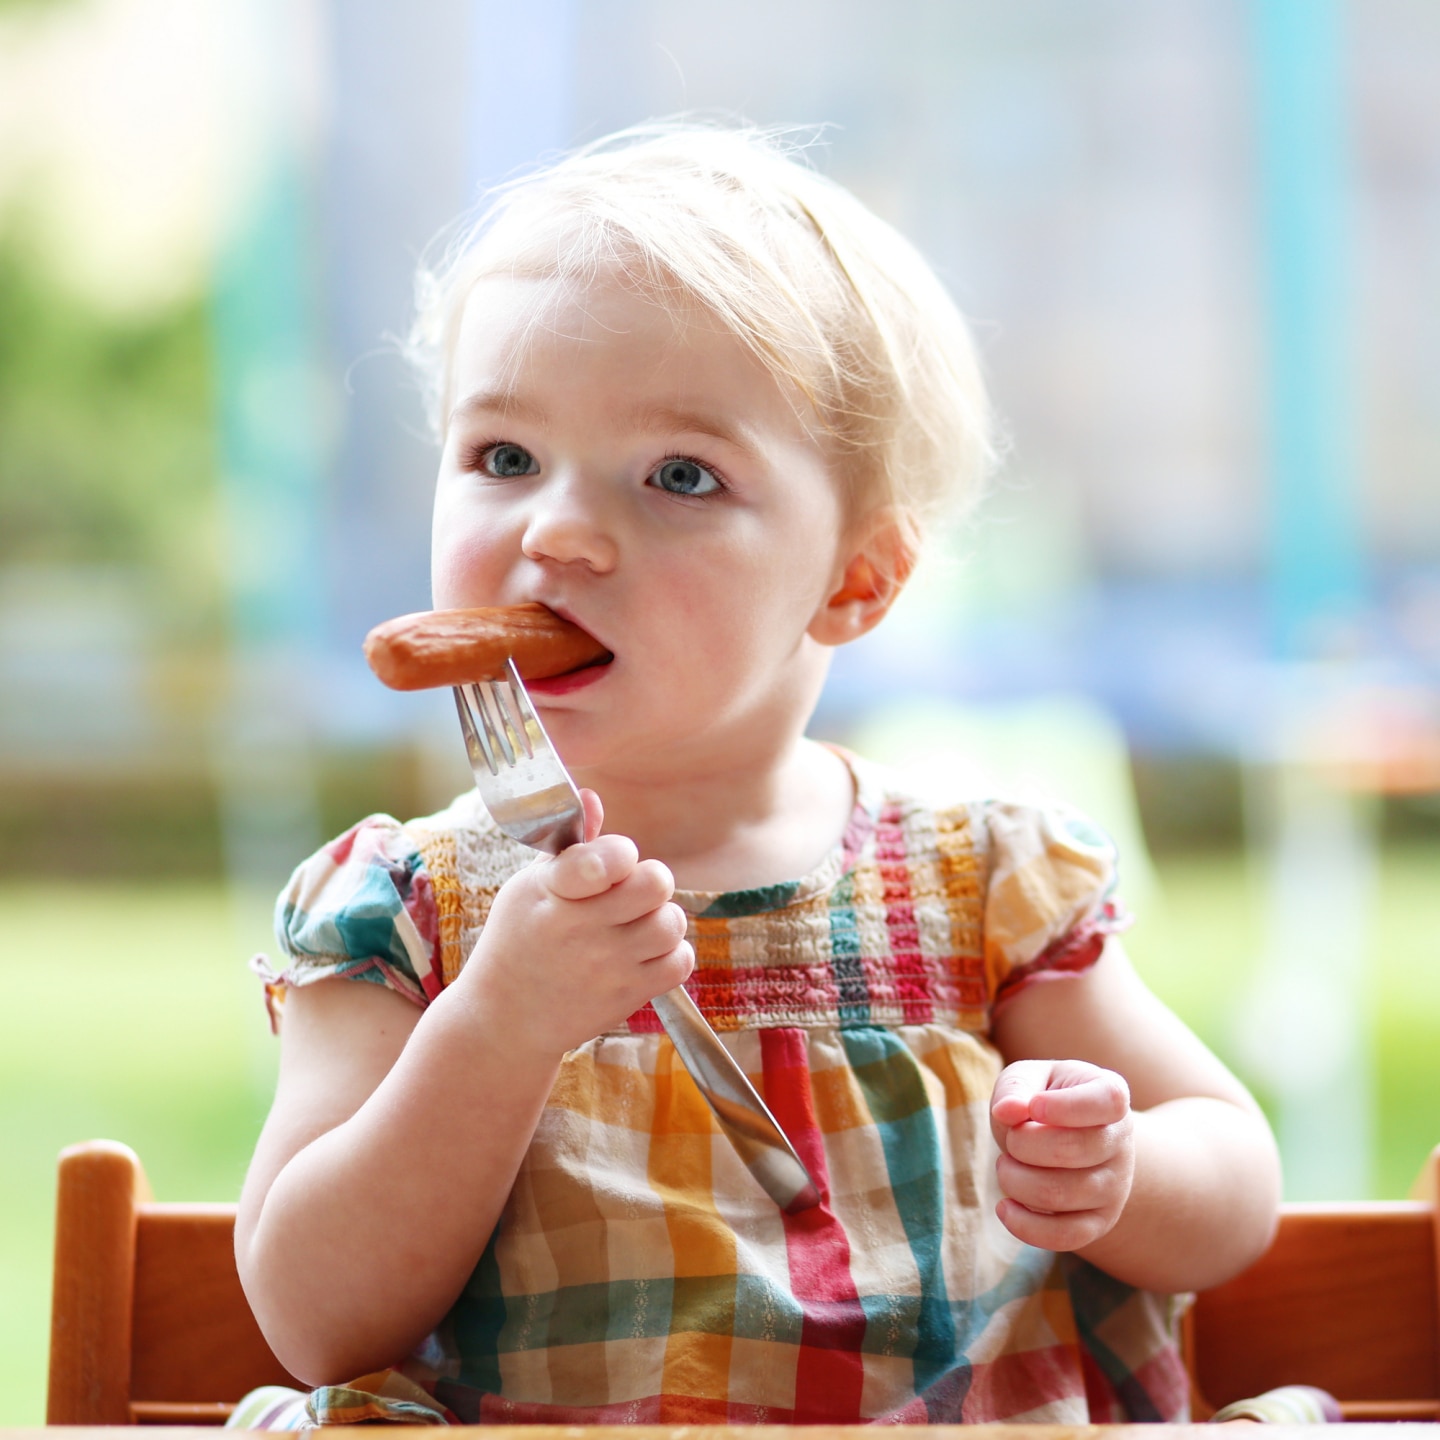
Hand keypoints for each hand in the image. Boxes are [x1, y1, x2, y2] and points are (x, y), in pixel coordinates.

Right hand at [460, 789, 693, 1053]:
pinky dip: (671, 954)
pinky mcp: (626, 997)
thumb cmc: (519, 941)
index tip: (613, 865)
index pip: (609, 859)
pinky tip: (645, 952)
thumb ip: (572, 847)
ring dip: (662, 918)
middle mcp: (581, 929)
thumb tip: (593, 797)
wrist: (504, 1019)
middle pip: (656, 884)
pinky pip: (680, 962)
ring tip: (637, 924)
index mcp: (553, 892)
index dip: (621, 855)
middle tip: (632, 892)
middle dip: (651, 880)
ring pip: (671, 922)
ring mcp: (606, 966)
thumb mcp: (530, 887)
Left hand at [989, 1058, 1134, 1251]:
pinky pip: (1066, 1236)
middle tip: (1011, 1139)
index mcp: (1110, 1095)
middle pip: (1073, 1149)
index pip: (1107, 1100)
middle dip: (1022, 1144)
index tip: (1033, 1107)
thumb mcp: (1028, 1078)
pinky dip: (1026, 1226)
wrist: (1067, 1139)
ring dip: (1016, 1181)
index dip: (1066, 1106)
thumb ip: (1015, 1088)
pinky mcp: (1099, 1222)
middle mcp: (1121, 1141)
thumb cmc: (1042, 1100)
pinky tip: (1005, 1207)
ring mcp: (1115, 1186)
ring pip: (1062, 1194)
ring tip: (1007, 1167)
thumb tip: (1007, 1111)